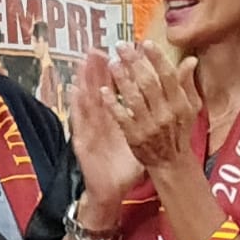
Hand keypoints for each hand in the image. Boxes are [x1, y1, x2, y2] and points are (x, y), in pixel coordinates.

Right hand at [69, 50, 142, 206]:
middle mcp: (101, 120)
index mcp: (116, 118)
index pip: (116, 89)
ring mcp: (90, 130)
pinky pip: (79, 122)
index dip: (117, 70)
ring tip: (82, 62)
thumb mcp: (143, 139)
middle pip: (97, 90)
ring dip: (83, 81)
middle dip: (96, 69)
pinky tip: (74, 91)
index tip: (119, 51)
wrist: (111, 190)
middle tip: (96, 48)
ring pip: (86, 101)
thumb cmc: (126, 165)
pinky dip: (76, 106)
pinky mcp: (82, 141)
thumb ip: (154, 120)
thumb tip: (166, 109)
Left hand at [105, 41, 199, 170]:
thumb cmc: (180, 131)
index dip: (156, 59)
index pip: (168, 76)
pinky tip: (103, 90)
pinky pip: (121, 117)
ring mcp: (149, 126)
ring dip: (121, 79)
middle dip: (134, 63)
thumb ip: (188, 84)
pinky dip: (112, 103)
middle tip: (121, 47)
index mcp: (180, 104)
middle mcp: (166, 114)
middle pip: (148, 83)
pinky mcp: (134, 136)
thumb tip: (190, 60)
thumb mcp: (190, 108)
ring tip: (112, 63)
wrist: (171, 163)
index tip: (145, 43)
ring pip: (134, 98)